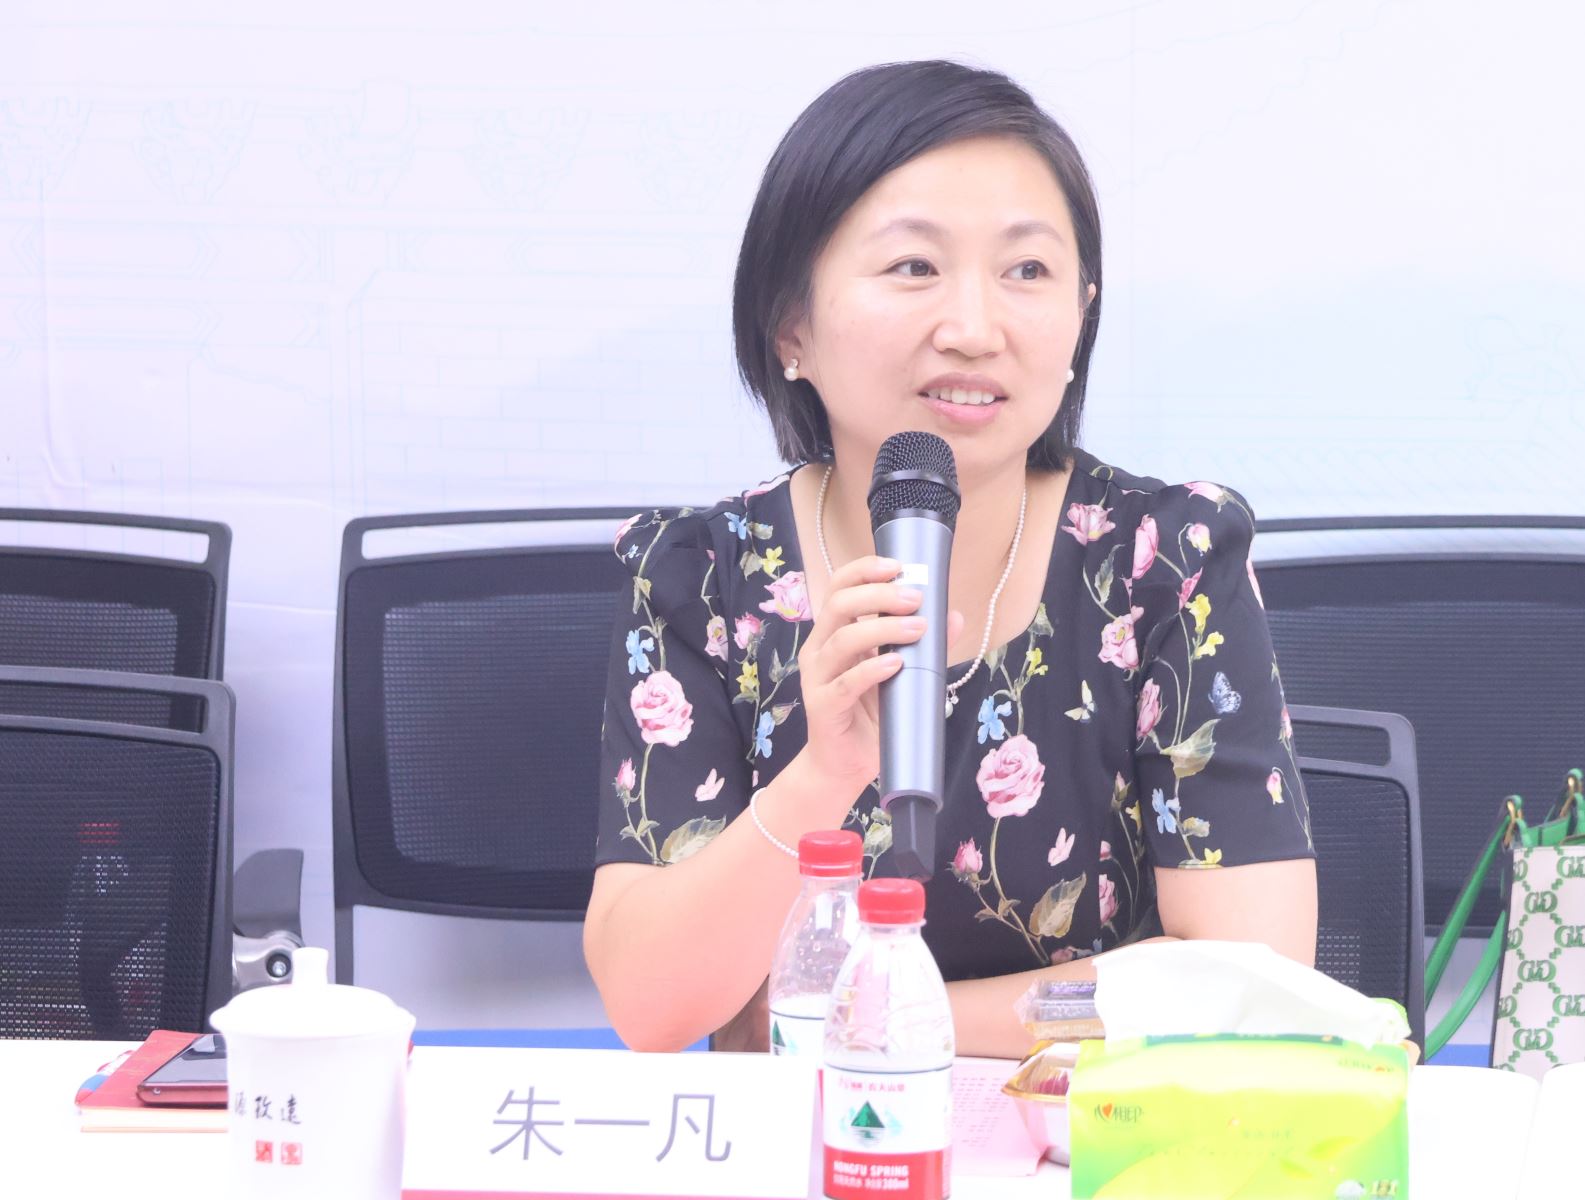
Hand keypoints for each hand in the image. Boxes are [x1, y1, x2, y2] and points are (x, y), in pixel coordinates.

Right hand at [797, 555, 962, 794]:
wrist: (846, 765)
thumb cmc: (871, 715)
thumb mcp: (903, 675)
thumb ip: (924, 647)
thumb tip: (954, 617)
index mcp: (834, 634)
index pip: (840, 588)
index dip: (864, 571)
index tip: (899, 567)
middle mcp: (820, 650)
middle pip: (839, 605)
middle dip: (879, 595)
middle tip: (915, 598)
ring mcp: (818, 678)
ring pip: (842, 639)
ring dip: (883, 628)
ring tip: (917, 628)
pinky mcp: (822, 707)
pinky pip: (845, 683)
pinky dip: (872, 669)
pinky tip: (896, 664)